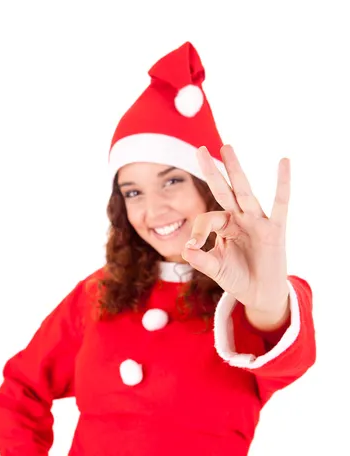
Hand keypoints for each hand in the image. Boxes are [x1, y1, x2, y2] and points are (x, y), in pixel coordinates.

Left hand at [182, 145, 289, 312]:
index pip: (208, 219)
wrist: (260, 295)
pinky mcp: (274, 229)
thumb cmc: (238, 278)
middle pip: (224, 191)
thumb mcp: (216, 269)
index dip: (199, 232)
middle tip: (200, 149)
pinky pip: (280, 203)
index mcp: (225, 226)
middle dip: (213, 171)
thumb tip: (186, 248)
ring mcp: (257, 222)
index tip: (194, 246)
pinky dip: (283, 183)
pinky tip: (284, 162)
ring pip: (244, 192)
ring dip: (235, 170)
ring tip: (227, 147)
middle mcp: (240, 219)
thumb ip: (201, 259)